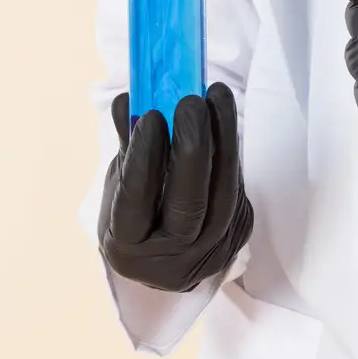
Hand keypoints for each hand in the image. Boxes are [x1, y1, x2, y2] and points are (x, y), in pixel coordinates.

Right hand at [98, 84, 252, 292]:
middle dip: (192, 149)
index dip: (144, 160)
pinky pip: (236, 189)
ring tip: (216, 96)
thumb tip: (128, 102)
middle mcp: (170, 262)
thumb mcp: (120, 182)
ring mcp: (210, 254)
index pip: (135, 204)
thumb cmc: (134, 210)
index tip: (151, 117)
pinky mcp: (238, 236)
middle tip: (190, 102)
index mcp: (127, 250)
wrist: (165, 253)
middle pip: (188, 206)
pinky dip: (230, 150)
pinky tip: (224, 117)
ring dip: (223, 139)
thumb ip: (126, 144)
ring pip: (223, 195)